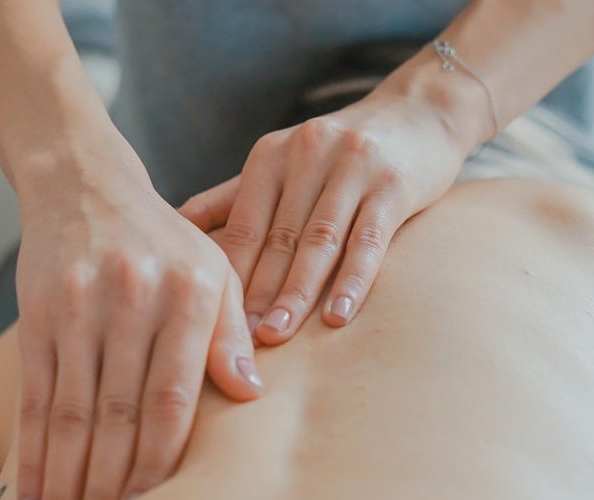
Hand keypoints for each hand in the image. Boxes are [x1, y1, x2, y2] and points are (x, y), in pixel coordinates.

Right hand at [13, 139, 262, 499]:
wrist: (86, 187)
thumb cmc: (164, 240)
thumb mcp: (214, 271)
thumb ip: (231, 334)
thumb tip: (248, 395)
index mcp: (189, 293)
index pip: (173, 397)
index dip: (163, 458)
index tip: (160, 497)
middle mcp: (133, 299)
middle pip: (120, 412)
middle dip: (114, 479)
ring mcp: (80, 306)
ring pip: (73, 411)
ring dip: (70, 474)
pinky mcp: (38, 313)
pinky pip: (35, 393)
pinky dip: (33, 446)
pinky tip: (35, 484)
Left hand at [179, 87, 467, 343]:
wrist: (418, 112)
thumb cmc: (340, 151)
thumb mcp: (283, 161)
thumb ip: (233, 196)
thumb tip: (175, 227)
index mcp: (271, 155)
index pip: (243, 224)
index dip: (228, 275)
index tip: (212, 321)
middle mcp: (307, 154)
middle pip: (278, 237)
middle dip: (257, 292)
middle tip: (239, 341)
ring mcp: (353, 167)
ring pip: (319, 240)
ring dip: (297, 292)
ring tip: (277, 335)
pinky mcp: (394, 184)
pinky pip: (369, 239)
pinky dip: (353, 280)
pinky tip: (338, 316)